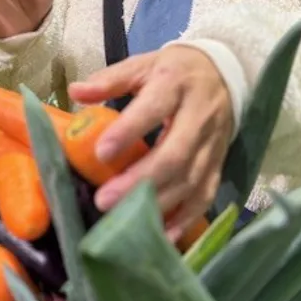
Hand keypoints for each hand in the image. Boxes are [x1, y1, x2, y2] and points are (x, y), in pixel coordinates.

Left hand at [69, 46, 233, 239]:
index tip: (101, 152)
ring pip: (190, 180)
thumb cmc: (173, 71)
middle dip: (140, 181)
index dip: (129, 131)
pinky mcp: (218, 164)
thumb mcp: (143, 65)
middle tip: (105, 200)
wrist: (225, 73)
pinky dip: (185, 219)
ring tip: (124, 220)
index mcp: (175, 84)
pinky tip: (161, 235)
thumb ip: (110, 80)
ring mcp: (212, 144)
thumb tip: (75, 91)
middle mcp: (199, 116)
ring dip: (158, 204)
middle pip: (175, 154)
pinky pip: (205, 195)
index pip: (154, 108)